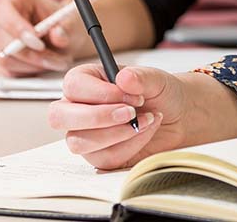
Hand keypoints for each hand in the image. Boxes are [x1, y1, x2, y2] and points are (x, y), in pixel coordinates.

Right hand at [0, 0, 78, 74]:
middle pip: (1, 40)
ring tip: (59, 62)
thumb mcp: (71, 21)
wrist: (64, 38)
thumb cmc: (65, 24)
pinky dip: (30, 72)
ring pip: (5, 60)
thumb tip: (58, 35)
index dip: (17, 28)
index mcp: (14, 1)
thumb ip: (66, 27)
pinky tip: (47, 65)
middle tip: (56, 60)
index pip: (3, 12)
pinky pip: (8, 72)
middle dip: (31, 54)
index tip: (39, 44)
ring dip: (34, 65)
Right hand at [49, 64, 190, 169]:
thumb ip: (141, 77)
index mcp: (88, 80)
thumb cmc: (161, 92)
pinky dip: (129, 145)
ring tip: (146, 119)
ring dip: (117, 133)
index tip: (129, 95)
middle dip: (97, 117)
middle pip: (59, 117)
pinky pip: (103, 158)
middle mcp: (79, 107)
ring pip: (79, 142)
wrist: (177, 116)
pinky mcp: (98, 156)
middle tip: (131, 113)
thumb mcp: (156, 79)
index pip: (73, 85)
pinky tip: (146, 131)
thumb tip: (123, 77)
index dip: (98, 92)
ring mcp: (85, 134)